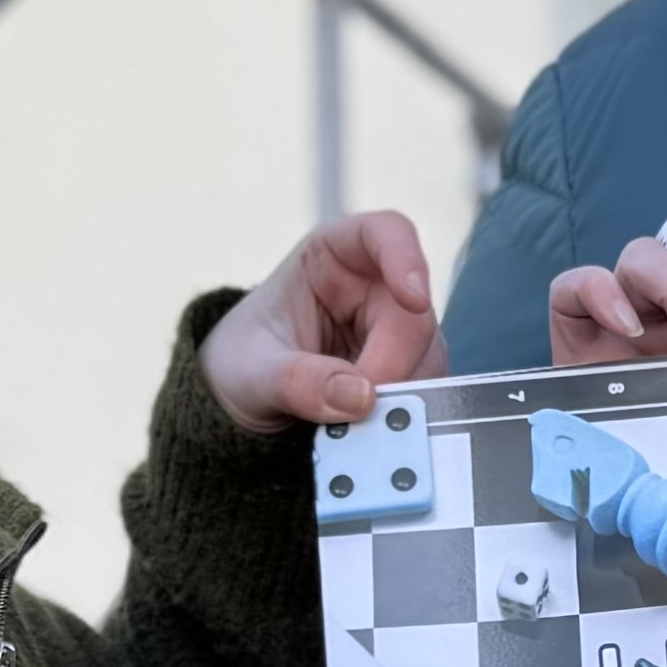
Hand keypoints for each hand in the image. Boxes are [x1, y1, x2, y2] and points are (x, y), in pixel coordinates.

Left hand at [204, 208, 438, 432]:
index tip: (413, 298)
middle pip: (413, 315)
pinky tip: (370, 433)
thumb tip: (360, 397)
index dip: (406, 258)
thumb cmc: (242, 364)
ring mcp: (394, 332)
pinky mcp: (405, 373)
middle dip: (394, 365)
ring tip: (356, 428)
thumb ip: (298, 381)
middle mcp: (373, 287)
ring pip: (427, 358)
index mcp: (331, 257)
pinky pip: (423, 392)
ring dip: (403, 397)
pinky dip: (403, 416)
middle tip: (364, 408)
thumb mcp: (253, 372)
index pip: (384, 233)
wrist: (239, 402)